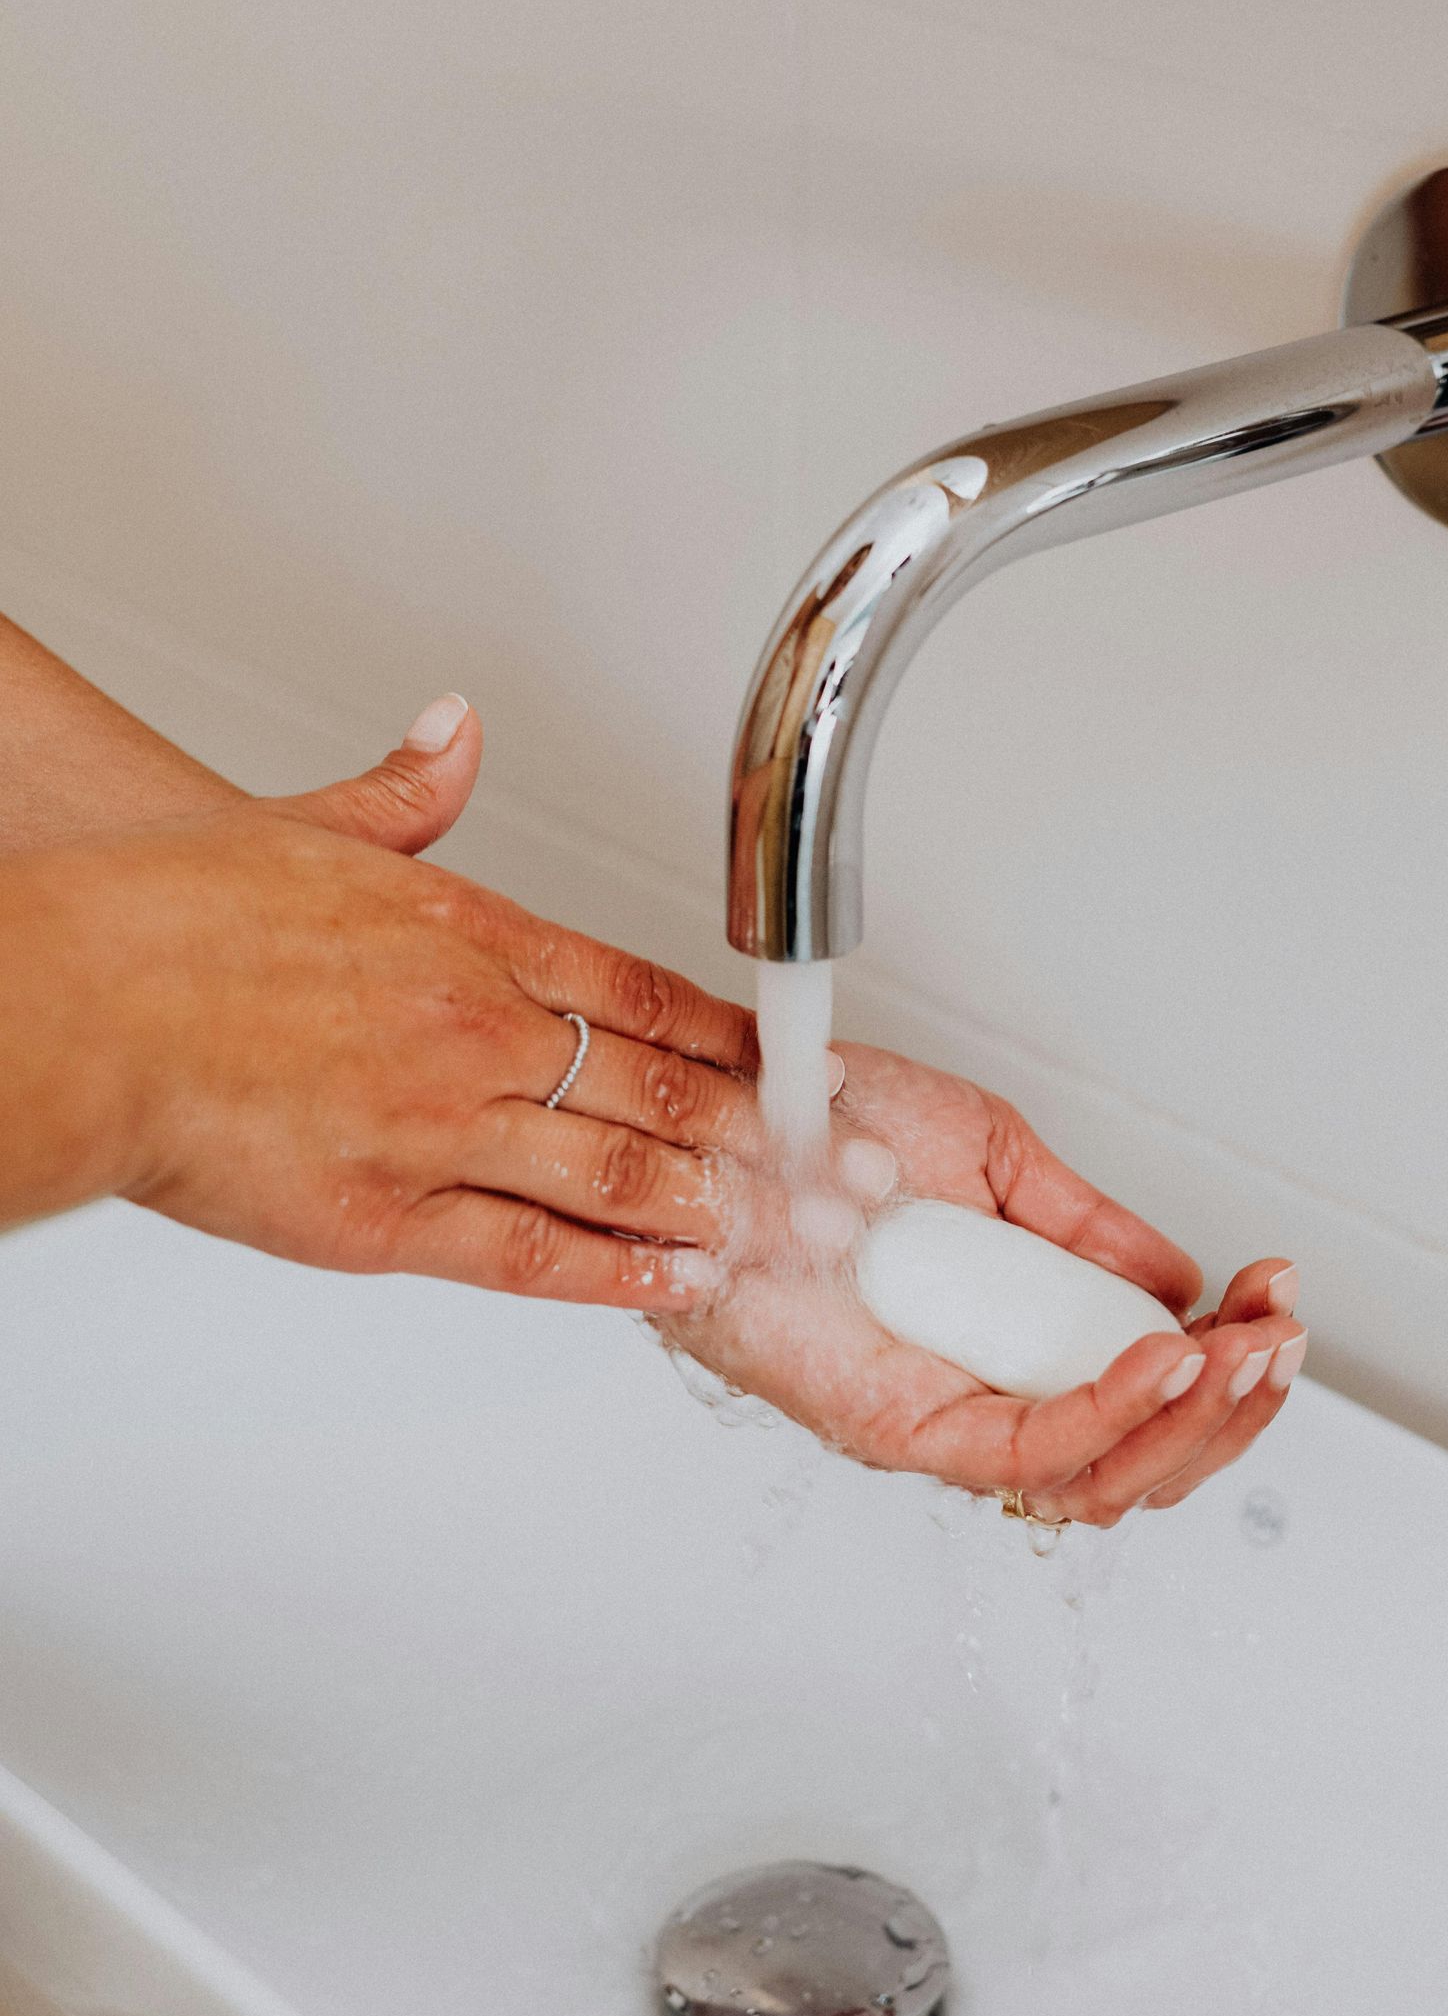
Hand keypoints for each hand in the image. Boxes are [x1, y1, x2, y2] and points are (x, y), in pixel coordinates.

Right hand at [0, 699, 762, 1307]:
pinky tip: (672, 1281)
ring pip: (614, 1175)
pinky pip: (533, 1255)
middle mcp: (475, 1032)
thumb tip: (454, 734)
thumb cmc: (166, 919)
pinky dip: (617, 1272)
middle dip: (737, 1130)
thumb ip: (401, 792)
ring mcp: (440, 1128)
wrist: (78, 1006)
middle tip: (802, 1162)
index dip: (720, 1034)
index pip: (637, 989)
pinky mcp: (387, 1219)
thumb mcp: (303, 824)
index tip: (772, 1061)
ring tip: (758, 1228)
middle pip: (649, 1086)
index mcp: (466, 935)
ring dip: (700, 1203)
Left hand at [661, 1041, 1305, 1524]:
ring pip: (1097, 1481)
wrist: (721, 1114)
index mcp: (1006, 1346)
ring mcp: (937, 1423)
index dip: (1226, 1366)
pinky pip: (1023, 1450)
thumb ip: (1084, 1228)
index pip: (1140, 1399)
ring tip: (1246, 1353)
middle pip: (1138, 1465)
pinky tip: (1164, 1358)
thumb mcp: (993, 1160)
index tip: (1276, 1300)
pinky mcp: (893, 1428)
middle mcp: (977, 1399)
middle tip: (1282, 1336)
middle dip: (1235, 1409)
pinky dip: (1110, 1410)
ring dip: (1194, 1421)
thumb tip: (1174, 1285)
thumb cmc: (823, 1134)